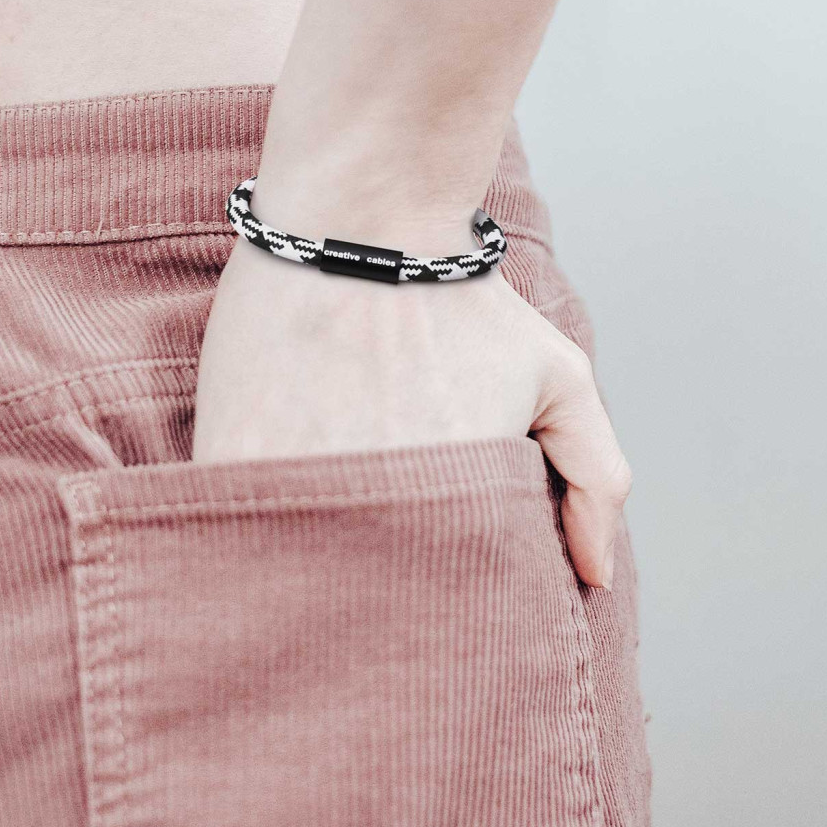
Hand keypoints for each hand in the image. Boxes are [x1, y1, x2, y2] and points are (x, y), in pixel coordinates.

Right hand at [192, 240, 631, 588]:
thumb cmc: (462, 300)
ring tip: (312, 525)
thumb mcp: (558, 378)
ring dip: (301, 566)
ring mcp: (296, 487)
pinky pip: (232, 528)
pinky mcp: (230, 454)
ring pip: (292, 571)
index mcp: (457, 512)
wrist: (362, 218)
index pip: (440, 608)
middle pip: (363, 601)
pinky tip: (265, 497)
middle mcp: (376, 513)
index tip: (415, 588)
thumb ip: (594, 479)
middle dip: (367, 599)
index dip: (427, 603)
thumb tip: (596, 577)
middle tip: (363, 557)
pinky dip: (247, 527)